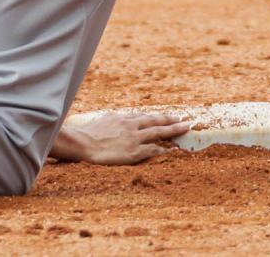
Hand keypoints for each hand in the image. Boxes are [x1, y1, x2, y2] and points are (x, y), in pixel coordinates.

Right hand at [51, 110, 191, 164]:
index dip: (160, 117)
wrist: (83, 142)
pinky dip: (164, 149)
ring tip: (185, 130)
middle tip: (186, 121)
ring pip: (158, 134)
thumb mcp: (106, 119)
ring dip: (173, 132)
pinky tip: (173, 150)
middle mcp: (132, 126)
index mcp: (125, 118)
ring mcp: (134, 139)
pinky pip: (153, 150)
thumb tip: (124, 118)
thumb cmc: (90, 132)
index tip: (171, 116)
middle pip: (157, 122)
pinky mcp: (133, 152)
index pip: (147, 117)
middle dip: (172, 121)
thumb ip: (118, 119)